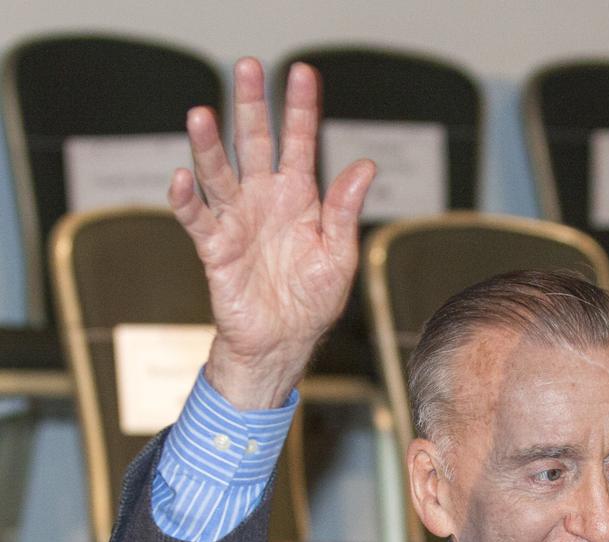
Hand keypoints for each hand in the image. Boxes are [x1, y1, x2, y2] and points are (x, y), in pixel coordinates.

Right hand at [168, 58, 374, 408]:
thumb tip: (365, 168)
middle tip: (247, 68)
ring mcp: (237, 221)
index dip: (301, 110)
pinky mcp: (215, 248)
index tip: (302, 74)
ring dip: (209, 146)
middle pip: (255, 144)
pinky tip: (181, 178)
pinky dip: (187, 200)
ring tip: (201, 114)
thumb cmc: (312, 302)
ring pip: (219, 174)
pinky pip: (198, 219)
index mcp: (299, 198)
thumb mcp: (339, 256)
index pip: (300, 144)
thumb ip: (345, 211)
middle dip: (252, 107)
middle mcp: (264, 200)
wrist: (283, 344)